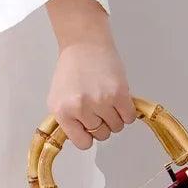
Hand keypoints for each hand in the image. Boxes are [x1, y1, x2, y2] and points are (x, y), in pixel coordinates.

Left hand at [45, 0, 134, 149]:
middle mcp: (80, 108)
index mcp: (63, 112)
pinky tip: (119, 99)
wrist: (84, 43)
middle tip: (98, 105)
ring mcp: (100, 101)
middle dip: (102, 123)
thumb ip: (68, 122)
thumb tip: (83, 138)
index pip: (83, 143)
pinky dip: (127, 111)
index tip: (89, 125)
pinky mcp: (118, 93)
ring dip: (115, 117)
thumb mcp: (58, 99)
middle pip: (102, 135)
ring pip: (116, 127)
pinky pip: (128, 117)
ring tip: (108, 99)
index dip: (89, 135)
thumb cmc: (72, 70)